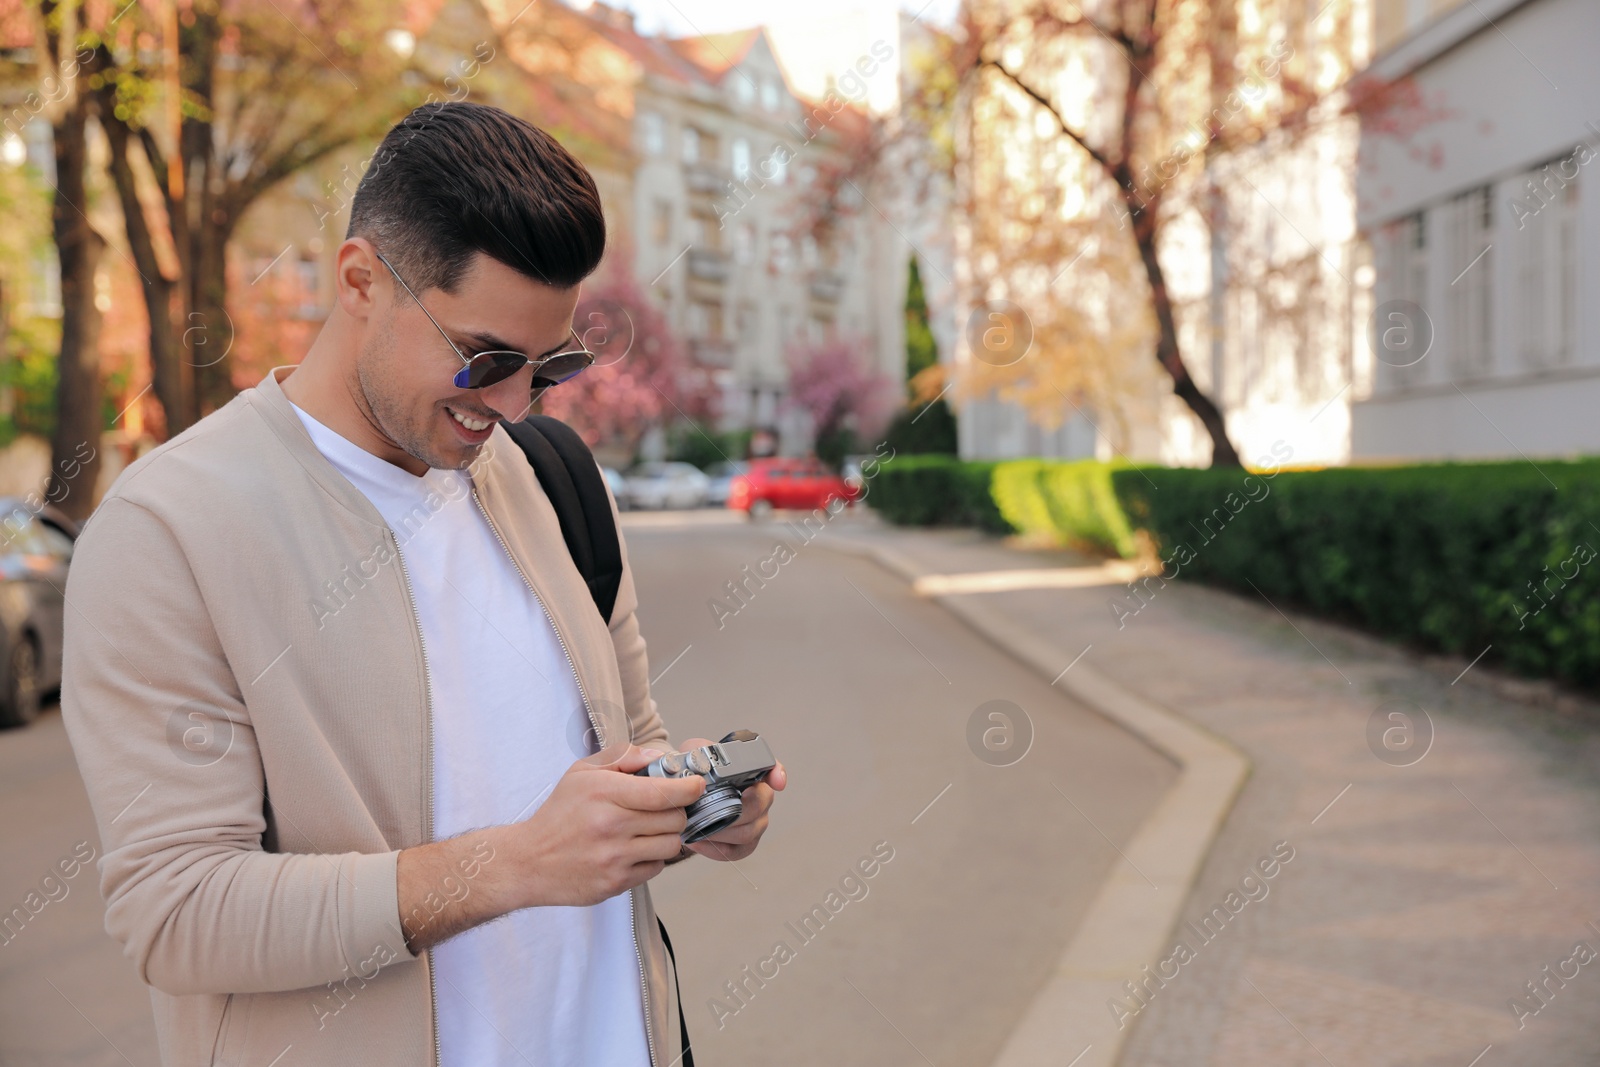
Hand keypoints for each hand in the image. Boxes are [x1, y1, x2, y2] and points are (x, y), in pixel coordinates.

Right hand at [505, 744, 705, 907]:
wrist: (529, 861)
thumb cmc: (559, 813)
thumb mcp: (582, 773)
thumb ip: (622, 756)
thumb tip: (659, 756)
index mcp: (604, 793)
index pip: (662, 792)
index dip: (688, 788)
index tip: (696, 785)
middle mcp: (611, 826)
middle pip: (674, 819)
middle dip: (675, 811)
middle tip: (663, 809)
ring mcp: (614, 857)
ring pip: (671, 845)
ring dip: (667, 836)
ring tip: (649, 830)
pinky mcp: (616, 882)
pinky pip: (656, 868)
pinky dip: (652, 858)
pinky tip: (634, 850)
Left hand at [675, 736, 786, 862]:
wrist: (687, 799)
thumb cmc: (695, 775)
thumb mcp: (694, 755)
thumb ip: (698, 753)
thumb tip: (700, 765)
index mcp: (751, 772)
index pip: (771, 769)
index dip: (777, 775)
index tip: (777, 782)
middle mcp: (760, 797)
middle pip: (757, 807)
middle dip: (731, 810)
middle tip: (707, 810)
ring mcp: (756, 822)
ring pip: (747, 833)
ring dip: (720, 831)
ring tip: (696, 827)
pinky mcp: (745, 844)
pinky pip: (736, 851)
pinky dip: (715, 848)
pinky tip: (697, 841)